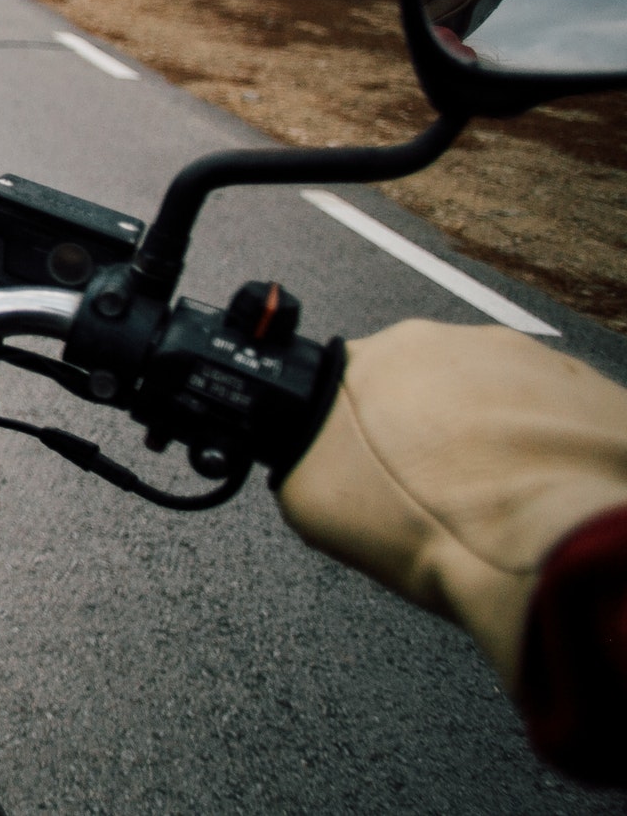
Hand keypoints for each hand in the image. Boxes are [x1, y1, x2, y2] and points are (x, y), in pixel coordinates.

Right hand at [278, 319, 626, 691]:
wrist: (539, 554)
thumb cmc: (428, 525)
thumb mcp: (309, 500)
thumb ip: (300, 461)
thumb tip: (303, 463)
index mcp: (387, 352)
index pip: (361, 379)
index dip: (363, 429)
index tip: (372, 470)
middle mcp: (461, 341)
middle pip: (434, 383)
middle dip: (429, 429)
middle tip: (429, 490)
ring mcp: (534, 361)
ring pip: (499, 397)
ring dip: (492, 437)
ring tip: (489, 501)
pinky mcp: (594, 392)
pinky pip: (557, 417)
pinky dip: (545, 450)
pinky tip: (533, 495)